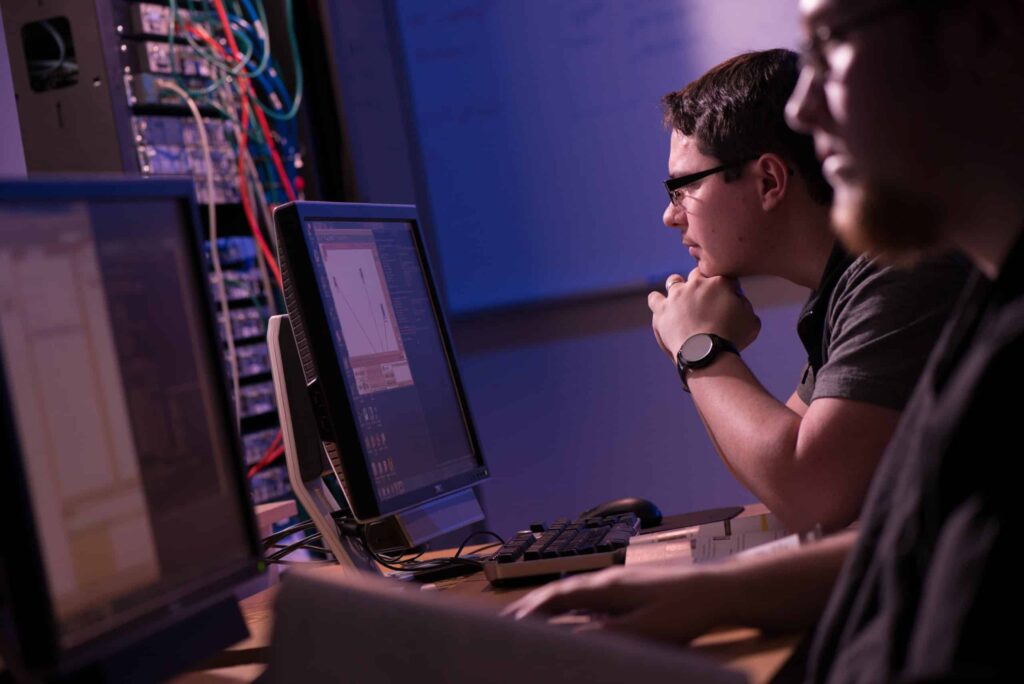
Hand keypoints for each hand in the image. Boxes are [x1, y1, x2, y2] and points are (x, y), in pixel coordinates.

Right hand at [501, 564, 726, 645]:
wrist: (722, 589)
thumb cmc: (686, 609)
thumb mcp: (644, 632)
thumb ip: (605, 637)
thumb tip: (569, 642)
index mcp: (606, 587)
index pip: (556, 597)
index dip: (529, 612)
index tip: (506, 626)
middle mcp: (609, 579)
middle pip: (560, 590)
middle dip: (532, 606)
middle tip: (509, 623)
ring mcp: (622, 580)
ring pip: (575, 591)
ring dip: (551, 605)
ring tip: (534, 619)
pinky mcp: (635, 587)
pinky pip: (591, 595)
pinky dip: (572, 606)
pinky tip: (577, 616)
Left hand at [648, 269, 760, 359]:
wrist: (706, 353)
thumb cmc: (732, 339)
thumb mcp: (752, 320)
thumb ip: (744, 305)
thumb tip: (737, 300)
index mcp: (719, 282)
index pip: (722, 276)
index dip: (725, 287)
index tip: (726, 298)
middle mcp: (696, 283)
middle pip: (697, 275)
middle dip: (701, 284)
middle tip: (704, 300)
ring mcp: (676, 295)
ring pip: (674, 281)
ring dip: (678, 288)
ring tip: (682, 302)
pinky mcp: (661, 310)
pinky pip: (654, 298)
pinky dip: (658, 302)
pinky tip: (664, 310)